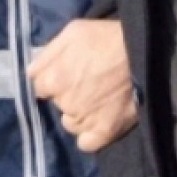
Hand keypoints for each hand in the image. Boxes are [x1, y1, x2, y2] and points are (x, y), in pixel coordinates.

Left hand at [28, 19, 135, 152]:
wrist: (144, 53)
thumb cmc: (108, 38)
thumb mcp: (72, 32)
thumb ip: (47, 54)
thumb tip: (32, 72)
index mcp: (52, 79)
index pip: (39, 88)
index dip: (54, 80)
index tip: (68, 75)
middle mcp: (65, 102)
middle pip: (57, 105)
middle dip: (68, 96)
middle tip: (88, 84)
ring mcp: (85, 119)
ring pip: (71, 124)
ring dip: (79, 115)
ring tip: (97, 102)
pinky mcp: (105, 131)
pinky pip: (86, 144)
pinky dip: (89, 136)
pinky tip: (98, 123)